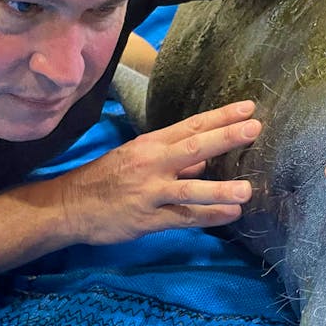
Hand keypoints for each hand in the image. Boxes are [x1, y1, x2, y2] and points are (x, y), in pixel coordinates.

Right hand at [59, 100, 260, 245]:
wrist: (69, 205)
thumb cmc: (107, 179)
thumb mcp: (138, 159)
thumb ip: (174, 161)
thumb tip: (205, 162)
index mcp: (151, 144)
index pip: (191, 125)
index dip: (221, 116)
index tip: (249, 107)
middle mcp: (151, 164)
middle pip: (193, 147)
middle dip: (224, 138)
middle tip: (255, 129)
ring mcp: (148, 192)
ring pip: (188, 189)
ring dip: (219, 190)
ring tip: (247, 190)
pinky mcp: (146, 219)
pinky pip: (181, 217)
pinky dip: (207, 217)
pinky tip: (230, 215)